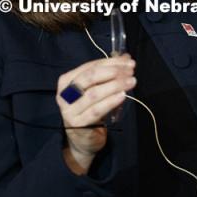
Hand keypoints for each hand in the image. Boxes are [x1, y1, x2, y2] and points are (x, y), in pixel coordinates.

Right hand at [56, 54, 135, 172]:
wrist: (82, 138)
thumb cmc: (89, 108)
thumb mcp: (96, 89)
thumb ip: (108, 74)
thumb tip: (126, 58)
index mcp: (66, 81)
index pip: (90, 67)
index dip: (110, 62)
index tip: (128, 61)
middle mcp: (64, 94)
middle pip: (90, 77)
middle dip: (112, 72)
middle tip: (130, 71)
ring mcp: (69, 110)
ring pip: (93, 93)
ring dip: (115, 85)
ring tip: (131, 81)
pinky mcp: (78, 124)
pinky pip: (96, 110)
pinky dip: (110, 101)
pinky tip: (122, 95)